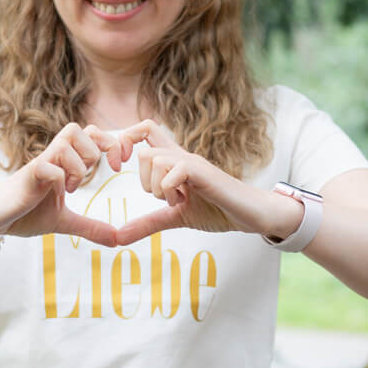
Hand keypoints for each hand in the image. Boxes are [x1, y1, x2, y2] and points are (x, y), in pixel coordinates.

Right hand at [0, 123, 126, 247]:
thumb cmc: (25, 214)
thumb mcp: (64, 221)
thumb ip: (90, 227)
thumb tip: (117, 240)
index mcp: (63, 162)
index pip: (90, 134)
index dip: (111, 142)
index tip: (119, 165)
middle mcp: (51, 158)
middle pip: (78, 128)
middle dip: (97, 149)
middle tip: (99, 174)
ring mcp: (39, 165)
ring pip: (66, 142)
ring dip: (78, 165)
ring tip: (72, 188)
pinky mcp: (27, 177)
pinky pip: (49, 166)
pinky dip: (60, 178)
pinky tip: (59, 193)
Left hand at [114, 120, 302, 244]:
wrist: (250, 215)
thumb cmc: (216, 210)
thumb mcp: (174, 217)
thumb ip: (147, 223)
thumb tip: (118, 237)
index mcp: (172, 162)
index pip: (144, 130)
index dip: (124, 142)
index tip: (119, 168)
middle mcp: (181, 157)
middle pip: (143, 148)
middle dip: (141, 178)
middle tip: (159, 197)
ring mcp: (192, 163)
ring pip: (154, 158)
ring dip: (157, 186)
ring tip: (176, 200)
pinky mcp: (203, 172)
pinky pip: (173, 169)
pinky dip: (169, 188)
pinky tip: (183, 200)